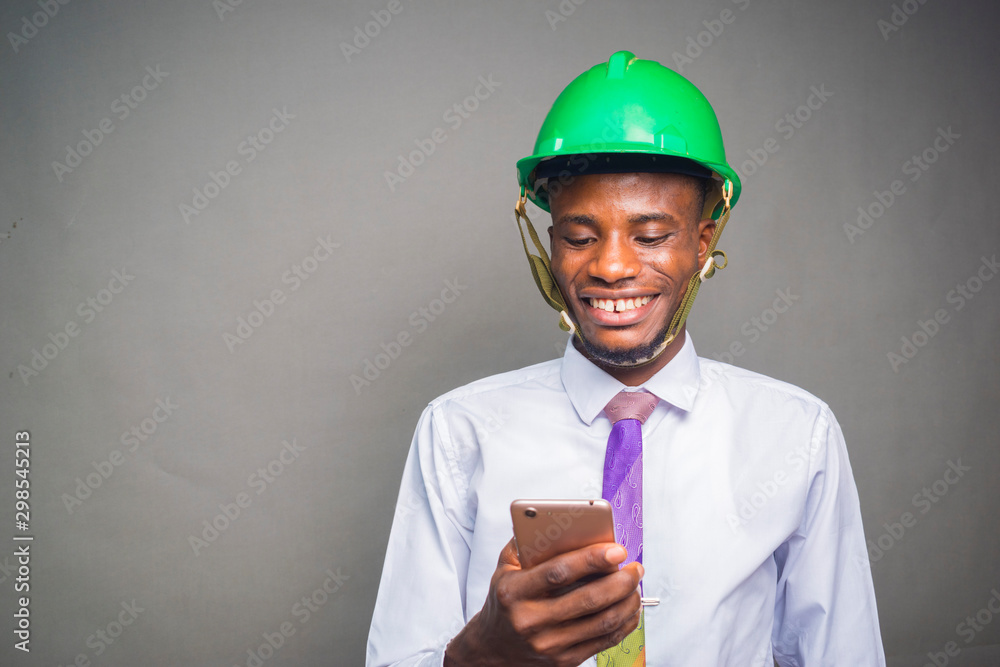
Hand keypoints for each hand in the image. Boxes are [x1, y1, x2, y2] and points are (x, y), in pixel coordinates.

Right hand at [444, 537, 642, 666]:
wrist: (494, 648)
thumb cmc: (505, 600)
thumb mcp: (505, 568)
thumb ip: (527, 542)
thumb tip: (561, 521)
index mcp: (514, 592)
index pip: (558, 572)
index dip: (592, 559)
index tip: (617, 550)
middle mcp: (530, 621)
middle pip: (588, 599)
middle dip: (620, 581)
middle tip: (635, 567)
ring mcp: (549, 644)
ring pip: (601, 622)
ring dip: (627, 601)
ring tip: (635, 584)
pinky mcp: (565, 660)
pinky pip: (604, 641)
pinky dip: (624, 623)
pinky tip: (630, 608)